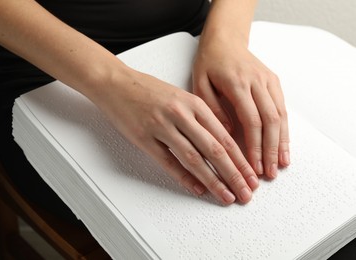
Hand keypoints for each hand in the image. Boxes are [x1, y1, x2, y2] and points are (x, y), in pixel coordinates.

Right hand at [96, 68, 258, 203]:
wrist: (116, 83)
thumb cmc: (149, 90)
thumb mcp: (182, 97)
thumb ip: (201, 118)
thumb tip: (222, 144)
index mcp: (194, 103)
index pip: (225, 137)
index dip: (241, 160)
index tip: (251, 176)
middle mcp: (181, 114)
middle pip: (214, 149)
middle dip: (234, 174)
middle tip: (246, 193)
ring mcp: (162, 126)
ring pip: (193, 158)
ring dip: (213, 180)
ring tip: (226, 196)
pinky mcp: (144, 137)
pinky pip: (167, 162)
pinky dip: (183, 177)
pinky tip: (197, 188)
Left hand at [192, 39, 289, 178]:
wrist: (225, 39)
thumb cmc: (209, 62)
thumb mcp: (200, 83)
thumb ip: (213, 108)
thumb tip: (227, 134)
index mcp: (237, 83)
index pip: (251, 120)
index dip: (254, 146)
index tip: (253, 166)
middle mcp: (257, 82)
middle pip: (270, 121)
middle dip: (270, 150)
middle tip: (269, 173)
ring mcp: (268, 81)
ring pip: (281, 115)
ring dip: (282, 142)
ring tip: (281, 165)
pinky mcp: (273, 81)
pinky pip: (283, 108)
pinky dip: (285, 129)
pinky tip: (284, 146)